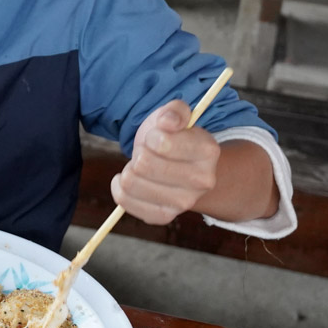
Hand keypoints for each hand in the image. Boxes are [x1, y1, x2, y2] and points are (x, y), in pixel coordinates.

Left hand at [111, 100, 219, 225]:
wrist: (181, 168)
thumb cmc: (174, 138)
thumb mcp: (175, 115)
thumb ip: (174, 111)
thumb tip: (167, 122)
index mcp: (208, 151)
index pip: (162, 142)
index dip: (152, 136)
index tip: (156, 137)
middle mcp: (202, 181)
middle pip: (143, 163)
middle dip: (139, 152)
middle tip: (148, 153)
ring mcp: (184, 203)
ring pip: (131, 182)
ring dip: (129, 169)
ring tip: (142, 167)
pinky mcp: (163, 216)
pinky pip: (124, 200)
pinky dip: (119, 187)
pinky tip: (131, 180)